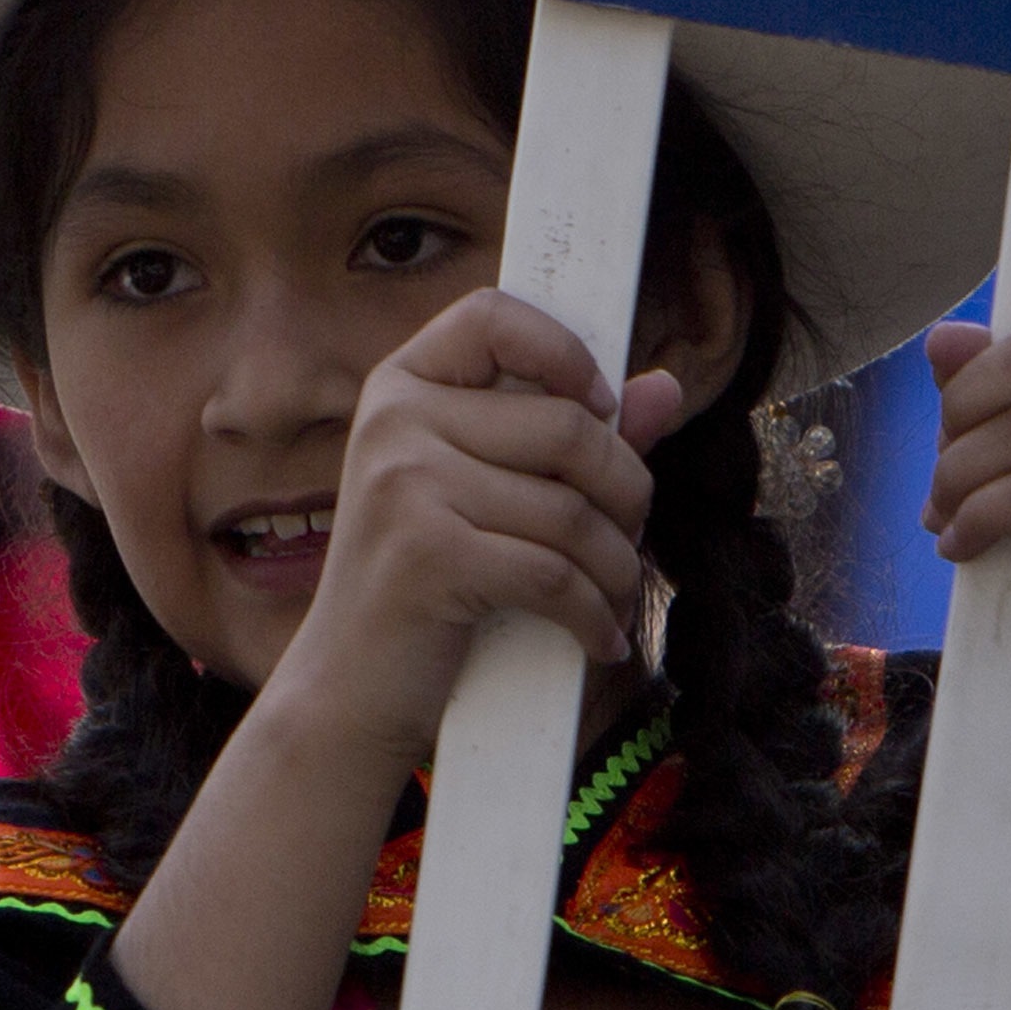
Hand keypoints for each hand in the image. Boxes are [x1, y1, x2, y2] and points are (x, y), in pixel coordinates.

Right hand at [256, 290, 680, 775]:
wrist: (346, 693)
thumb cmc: (425, 587)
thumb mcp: (486, 496)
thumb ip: (570, 439)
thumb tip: (664, 390)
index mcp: (402, 389)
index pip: (493, 316)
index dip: (563, 350)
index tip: (600, 405)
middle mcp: (395, 423)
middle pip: (567, 426)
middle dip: (625, 491)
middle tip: (626, 538)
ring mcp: (405, 487)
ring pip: (572, 511)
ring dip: (617, 567)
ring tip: (613, 597)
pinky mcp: (427, 556)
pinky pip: (555, 575)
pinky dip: (594, 616)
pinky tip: (599, 639)